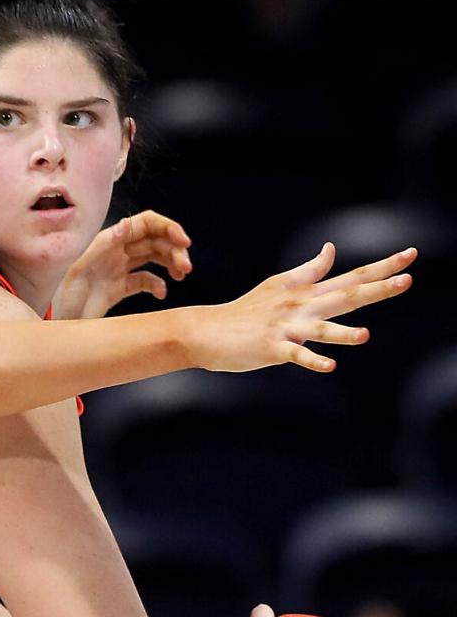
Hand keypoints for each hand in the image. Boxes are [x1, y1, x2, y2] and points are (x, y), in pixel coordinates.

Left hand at [53, 211, 192, 319]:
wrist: (52, 322)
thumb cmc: (58, 293)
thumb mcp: (77, 266)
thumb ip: (102, 245)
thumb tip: (128, 224)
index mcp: (107, 241)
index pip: (145, 223)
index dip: (167, 228)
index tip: (184, 241)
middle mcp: (114, 252)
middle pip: (154, 241)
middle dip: (174, 249)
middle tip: (186, 267)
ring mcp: (117, 270)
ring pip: (153, 259)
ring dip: (171, 263)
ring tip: (182, 275)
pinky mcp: (117, 290)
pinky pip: (144, 281)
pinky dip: (157, 285)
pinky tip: (161, 293)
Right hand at [183, 244, 415, 372]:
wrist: (206, 331)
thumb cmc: (244, 311)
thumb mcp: (278, 286)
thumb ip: (308, 270)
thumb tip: (331, 249)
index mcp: (306, 293)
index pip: (351, 276)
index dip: (382, 266)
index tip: (411, 255)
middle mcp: (300, 306)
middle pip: (345, 296)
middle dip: (377, 289)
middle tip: (407, 280)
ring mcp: (285, 328)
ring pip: (320, 329)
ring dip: (343, 333)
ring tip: (365, 336)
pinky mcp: (270, 349)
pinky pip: (295, 355)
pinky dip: (312, 360)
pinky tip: (329, 366)